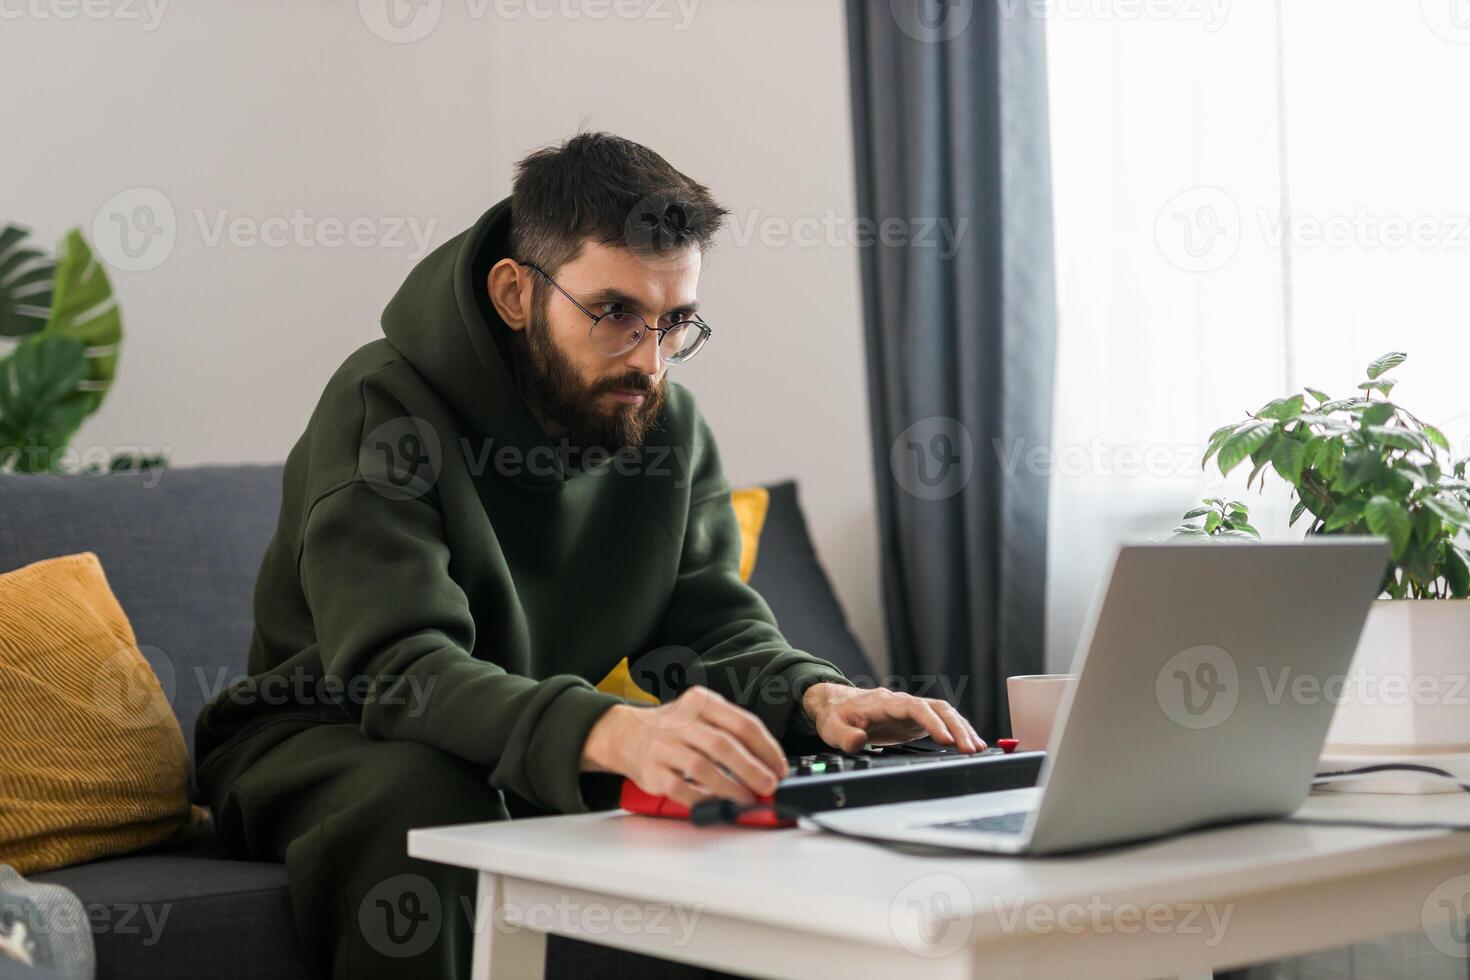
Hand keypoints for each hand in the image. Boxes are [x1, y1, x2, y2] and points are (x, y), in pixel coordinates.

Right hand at [582, 686, 787, 807]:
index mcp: (701, 703)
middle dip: (752, 769)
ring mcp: (664, 746)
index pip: (741, 723)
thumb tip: (767, 763)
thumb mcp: (700, 715)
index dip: (766, 748)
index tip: (779, 767)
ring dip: (731, 788)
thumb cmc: (673, 728)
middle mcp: (681, 721)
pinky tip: (718, 805)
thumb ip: (730, 733)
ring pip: (703, 768)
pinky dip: (702, 799)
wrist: (625, 734)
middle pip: (723, 745)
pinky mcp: (652, 771)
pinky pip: (680, 788)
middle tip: (769, 785)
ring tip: (748, 800)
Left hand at [801, 683, 984, 753]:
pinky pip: (942, 721)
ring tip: (977, 749)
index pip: (915, 707)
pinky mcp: (915, 720)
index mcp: (886, 703)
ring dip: (962, 729)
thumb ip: (844, 736)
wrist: (835, 704)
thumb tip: (859, 741)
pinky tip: (970, 744)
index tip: (946, 739)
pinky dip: (957, 731)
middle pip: (938, 708)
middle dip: (957, 727)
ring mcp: (911, 711)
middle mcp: (903, 703)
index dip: (932, 722)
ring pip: (944, 713)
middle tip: (970, 749)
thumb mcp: (832, 728)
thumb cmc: (835, 715)